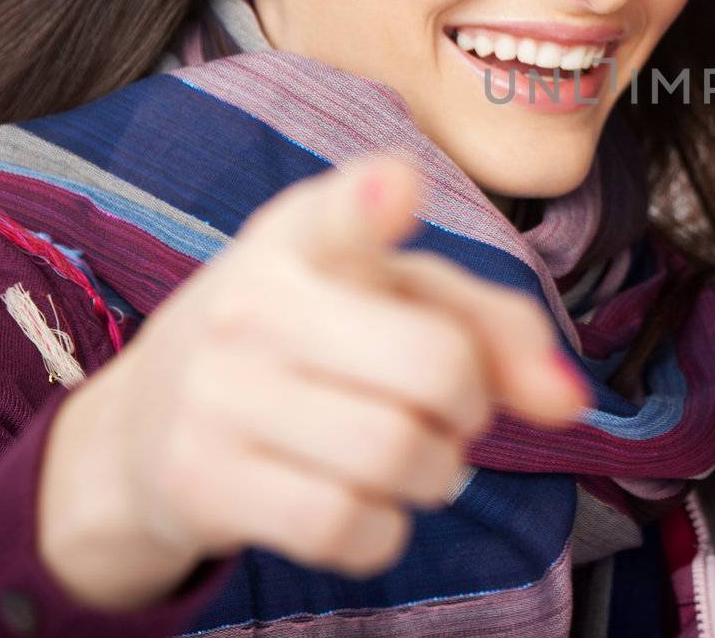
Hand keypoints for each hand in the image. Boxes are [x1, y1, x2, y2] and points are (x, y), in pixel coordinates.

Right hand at [39, 155, 588, 609]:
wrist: (144, 427)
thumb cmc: (310, 342)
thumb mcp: (391, 301)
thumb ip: (496, 328)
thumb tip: (570, 400)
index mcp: (303, 235)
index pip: (339, 213)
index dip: (373, 201)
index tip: (398, 186)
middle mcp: (251, 302)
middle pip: (435, 368)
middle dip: (470, 404)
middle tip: (448, 409)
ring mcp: (216, 393)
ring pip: (400, 457)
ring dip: (435, 473)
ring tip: (406, 455)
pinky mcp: (199, 481)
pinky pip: (348, 527)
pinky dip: (384, 529)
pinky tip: (361, 502)